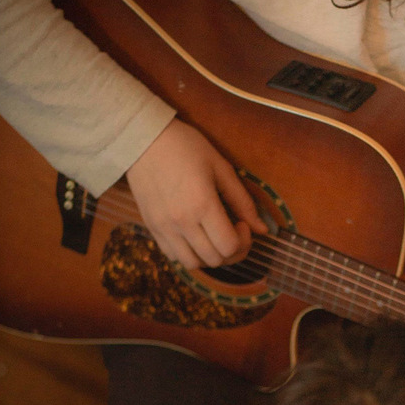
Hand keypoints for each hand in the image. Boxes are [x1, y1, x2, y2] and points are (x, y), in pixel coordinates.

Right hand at [123, 118, 268, 268]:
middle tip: (233, 230)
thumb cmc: (186, 147)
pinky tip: (195, 236)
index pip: (229, 246)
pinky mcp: (151, 228)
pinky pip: (173, 256)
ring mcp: (163, 228)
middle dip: (232, 251)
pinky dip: (189, 253)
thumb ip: (243, 201)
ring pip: (193, 264)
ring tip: (214, 236)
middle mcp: (181, 222)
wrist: (142, 140)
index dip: (244, 241)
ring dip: (210, 256)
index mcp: (202, 205)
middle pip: (214, 260)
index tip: (241, 222)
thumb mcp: (221, 167)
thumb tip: (263, 230)